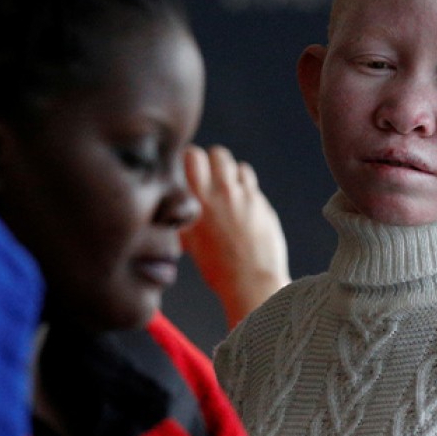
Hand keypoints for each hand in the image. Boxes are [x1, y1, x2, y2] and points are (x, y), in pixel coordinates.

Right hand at [180, 144, 291, 328]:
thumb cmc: (217, 268)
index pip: (192, 155)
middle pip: (217, 153)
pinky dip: (244, 187)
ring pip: (236, 165)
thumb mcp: (190, 242)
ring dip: (229, 174)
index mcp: (197, 201)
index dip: (190, 161)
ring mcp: (244, 195)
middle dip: (212, 163)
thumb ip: (183, 218)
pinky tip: (241, 204)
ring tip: (226, 193)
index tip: (189, 173)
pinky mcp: (261, 202)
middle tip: (209, 180)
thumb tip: (175, 207)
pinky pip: (250, 181)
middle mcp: (221, 192)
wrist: (251, 282)